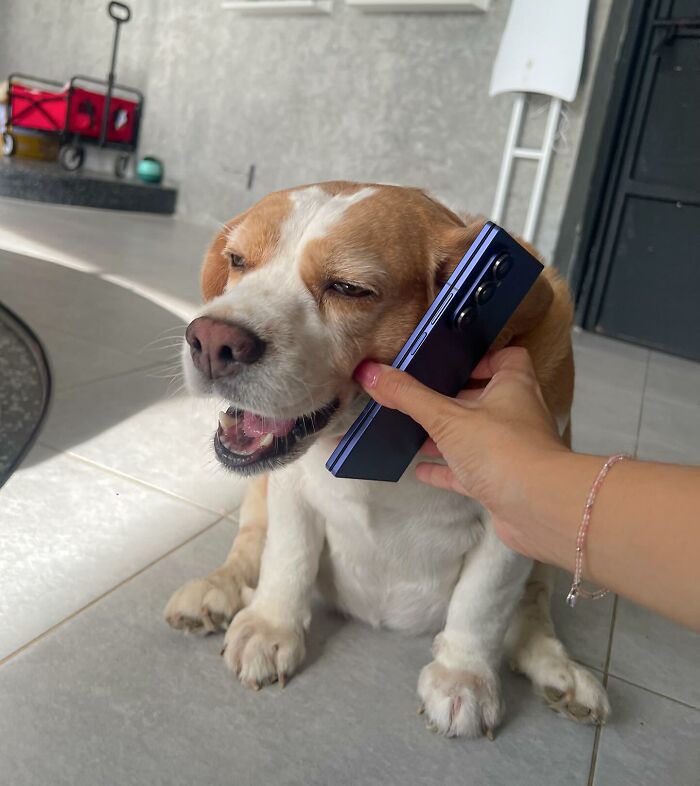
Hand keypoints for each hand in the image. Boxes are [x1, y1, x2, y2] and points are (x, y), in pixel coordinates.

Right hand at [354, 347, 567, 554]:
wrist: (538, 508)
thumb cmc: (501, 448)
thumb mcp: (447, 416)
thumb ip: (408, 395)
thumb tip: (370, 372)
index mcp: (514, 386)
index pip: (506, 358)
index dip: (481, 357)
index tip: (449, 362)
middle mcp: (517, 415)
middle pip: (485, 398)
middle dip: (453, 398)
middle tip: (419, 396)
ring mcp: (511, 450)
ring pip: (475, 436)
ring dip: (447, 436)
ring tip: (412, 432)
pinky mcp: (502, 482)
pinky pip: (469, 471)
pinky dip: (446, 469)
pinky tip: (420, 469)